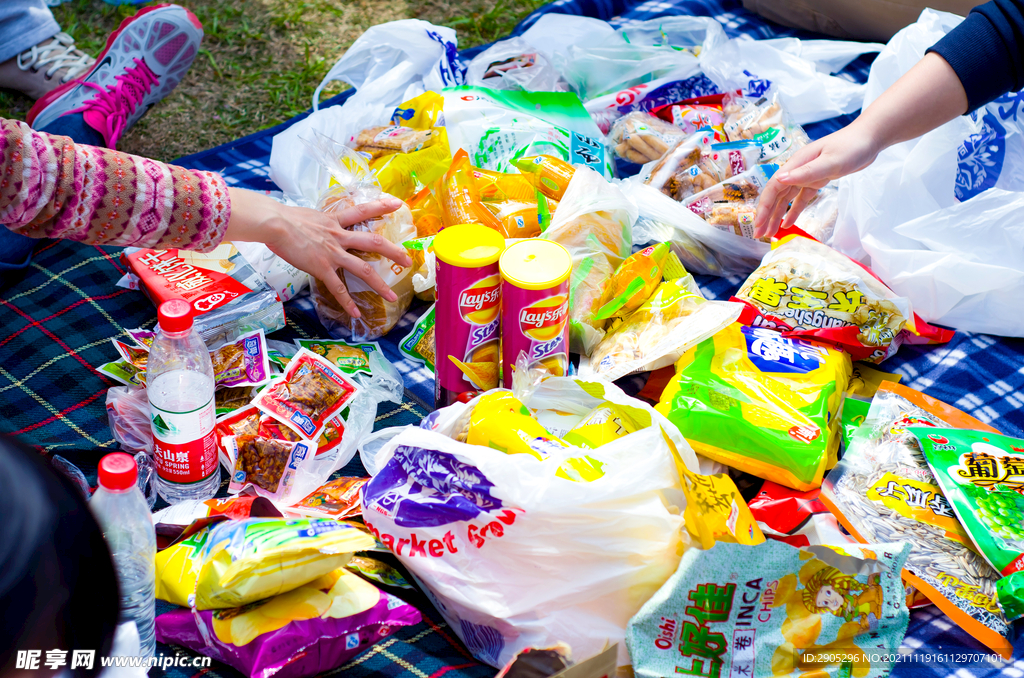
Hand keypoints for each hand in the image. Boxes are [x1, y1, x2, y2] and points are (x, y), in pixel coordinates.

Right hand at [224, 188, 411, 318]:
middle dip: (393, 251)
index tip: (397, 204)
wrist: (273, 223)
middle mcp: (338, 236)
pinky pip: (338, 288)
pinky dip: (348, 302)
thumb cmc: (282, 217)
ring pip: (363, 268)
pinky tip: (356, 314)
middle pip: (373, 241)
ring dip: (379, 284)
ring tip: (392, 297)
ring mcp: (332, 253)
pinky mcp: (322, 267)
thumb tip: (315, 225)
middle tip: (408, 259)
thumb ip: (317, 223)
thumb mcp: (307, 215)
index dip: (381, 206)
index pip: (362, 210)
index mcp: (334, 220)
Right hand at [752, 124, 879, 238]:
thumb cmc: (851, 146)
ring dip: (777, 215)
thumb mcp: (829, 161)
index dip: (764, 207)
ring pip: (786, 199)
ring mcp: (806, 175)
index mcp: (796, 163)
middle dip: (766, 215)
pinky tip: (788, 224)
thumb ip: (805, 173)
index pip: (773, 187)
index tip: (758, 224)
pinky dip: (793, 211)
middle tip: (759, 235)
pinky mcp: (816, 180)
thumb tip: (779, 180)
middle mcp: (797, 170)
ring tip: (770, 233)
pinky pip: (800, 199)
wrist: (869, 138)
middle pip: (776, 195)